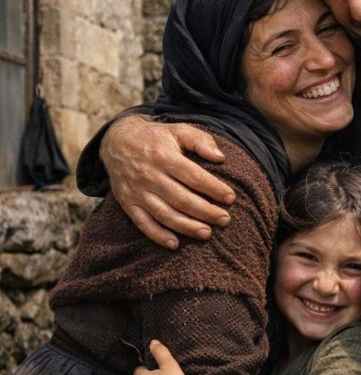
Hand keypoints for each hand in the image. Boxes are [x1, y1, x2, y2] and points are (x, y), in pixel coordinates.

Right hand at [101, 116, 235, 248]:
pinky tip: (175, 244)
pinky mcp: (128, 203)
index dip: (213, 188)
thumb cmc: (155, 138)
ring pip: (164, 214)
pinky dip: (158, 235)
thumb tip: (220, 158)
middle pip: (181, 199)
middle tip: (225, 220)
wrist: (116, 141)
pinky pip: (142, 223)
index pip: (193, 176)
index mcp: (164, 156)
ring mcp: (137, 191)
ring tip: (206, 234)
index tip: (230, 198)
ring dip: (186, 227)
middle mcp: (149, 175)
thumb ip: (200, 141)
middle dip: (206, 212)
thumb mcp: (177, 130)